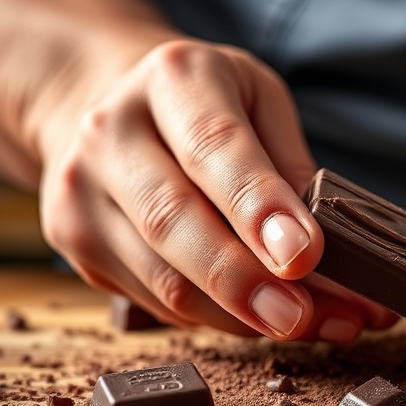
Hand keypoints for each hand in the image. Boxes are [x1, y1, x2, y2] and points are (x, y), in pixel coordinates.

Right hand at [37, 39, 396, 339]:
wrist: (111, 102)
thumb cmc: (208, 105)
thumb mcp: (261, 102)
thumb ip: (292, 166)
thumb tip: (329, 247)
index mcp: (173, 79)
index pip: (215, 147)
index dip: (259, 208)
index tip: (304, 255)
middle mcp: (112, 131)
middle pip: (174, 221)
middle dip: (244, 281)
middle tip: (301, 316)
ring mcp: (81, 192)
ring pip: (163, 279)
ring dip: (242, 317)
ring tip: (311, 326)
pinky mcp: (76, 243)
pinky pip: (157, 302)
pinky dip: (219, 320)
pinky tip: (264, 322)